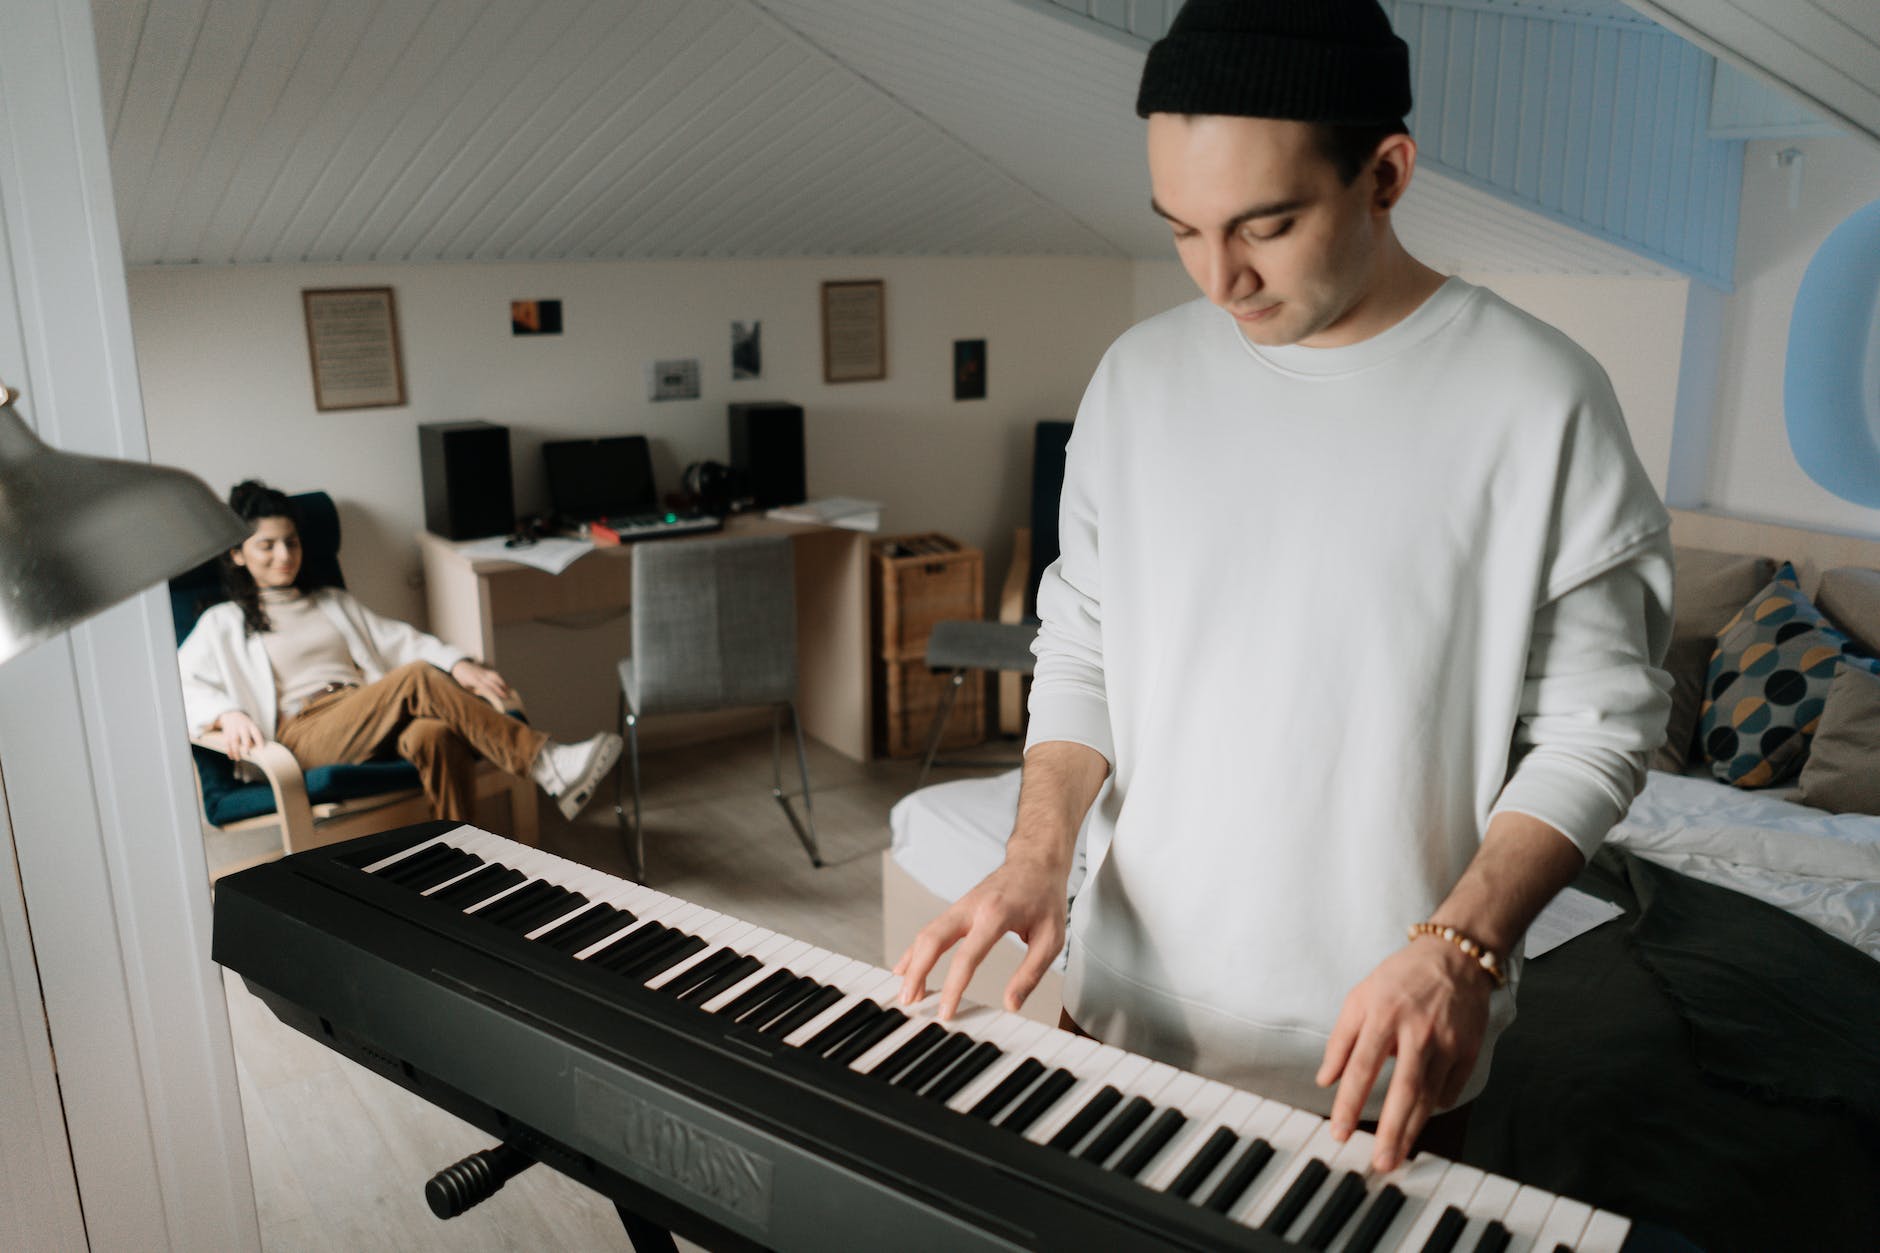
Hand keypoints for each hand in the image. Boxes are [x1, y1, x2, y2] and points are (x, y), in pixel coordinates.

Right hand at [217, 711, 265, 760]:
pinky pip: (227, 743)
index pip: (256, 733)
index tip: (262, 748)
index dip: (259, 740)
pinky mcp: (227, 734)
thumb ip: (257, 736)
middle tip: (247, 754)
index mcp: (251, 726)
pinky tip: (231, 757)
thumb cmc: (246, 725)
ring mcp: (234, 730)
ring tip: (238, 759)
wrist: (232, 715)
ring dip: (236, 751)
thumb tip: (262, 750)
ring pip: (234, 742)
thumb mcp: (253, 726)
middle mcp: (243, 728)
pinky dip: (229, 751)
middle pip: (245, 737)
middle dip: (246, 746)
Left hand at [451, 659, 510, 703]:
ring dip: (502, 682)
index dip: (495, 692)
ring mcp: (484, 672)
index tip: (501, 697)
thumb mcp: (464, 686)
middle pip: (493, 682)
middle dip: (501, 689)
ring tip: (508, 689)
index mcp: (475, 681)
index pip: (488, 687)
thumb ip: (472, 690)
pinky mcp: (485, 670)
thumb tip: (479, 693)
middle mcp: (481, 675)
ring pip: (495, 676)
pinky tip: (503, 683)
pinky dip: (499, 678)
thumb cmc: (461, 678)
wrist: (459, 665)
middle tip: (507, 696)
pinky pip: (494, 673)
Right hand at [893, 854, 1067, 1020]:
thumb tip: (1012, 1004)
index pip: (966, 957)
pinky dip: (916, 949)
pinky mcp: (958, 907)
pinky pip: (931, 929)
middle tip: (909, 1001)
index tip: (945, 1012)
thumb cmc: (1045, 897)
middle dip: (917, 972)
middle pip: (932, 939)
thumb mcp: (1051, 938)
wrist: (1036, 860)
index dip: (952, 987)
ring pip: (926, 933)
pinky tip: (906, 966)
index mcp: (996, 915)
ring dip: (912, 962)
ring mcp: (961, 905)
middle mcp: (972, 907)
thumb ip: (1031, 972)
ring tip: (906, 992)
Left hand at [1316, 938, 1490, 1172]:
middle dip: (1391, 1131)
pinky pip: (1451, 1089)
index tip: (1339, 1132)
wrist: (1453, 958)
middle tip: (1380, 1163)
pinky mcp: (1468, 1050)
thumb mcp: (1360, 997)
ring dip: (1412, 1129)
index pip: (1362, 1068)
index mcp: (1383, 1015)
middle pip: (1403, 1091)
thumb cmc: (1400, 978)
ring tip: (1397, 1154)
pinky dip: (1436, 1104)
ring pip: (1428, 1096)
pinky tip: (1422, 1115)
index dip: (1348, 1104)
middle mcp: (1417, 1032)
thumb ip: (1341, 1040)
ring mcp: (1447, 1042)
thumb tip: (1325, 1079)